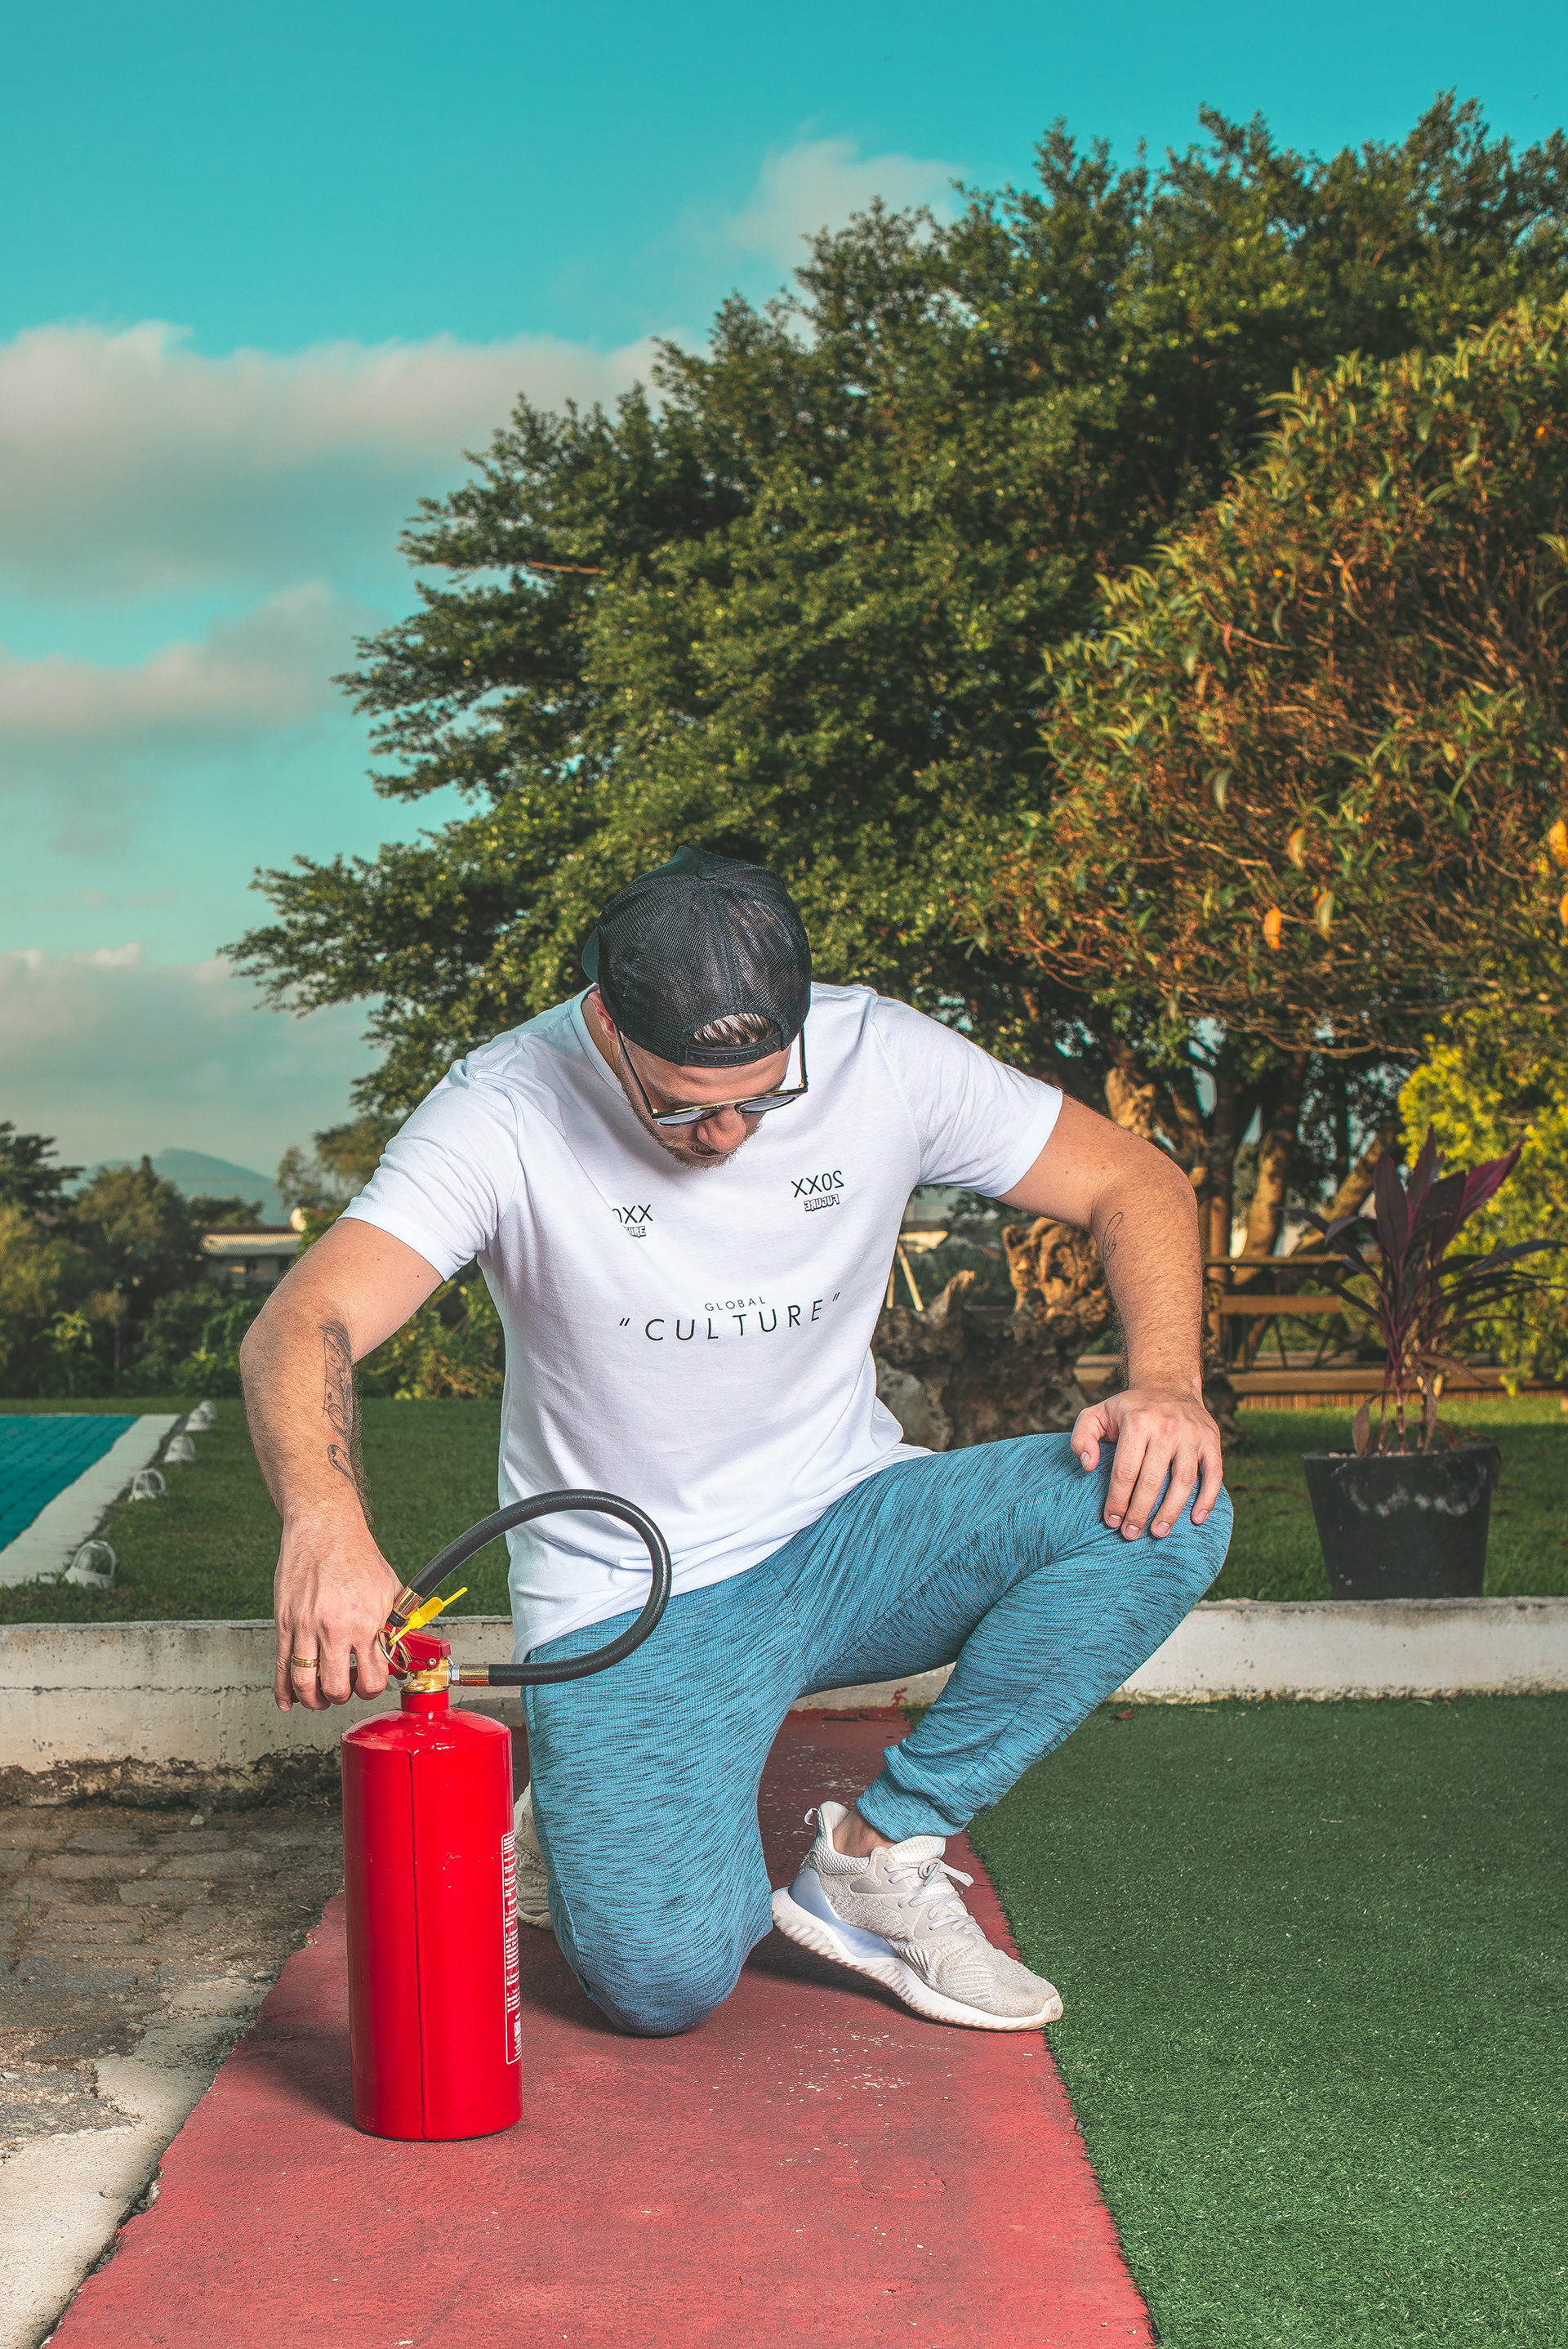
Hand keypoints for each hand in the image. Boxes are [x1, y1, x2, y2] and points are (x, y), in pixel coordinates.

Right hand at [273, 1510, 402, 1712]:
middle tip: (345, 1688)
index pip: (371, 1679)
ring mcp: (305, 1627)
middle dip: (343, 1696)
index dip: (372, 1688)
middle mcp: (334, 1628)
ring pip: (305, 1684)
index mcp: (364, 1622)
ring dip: (314, 1700)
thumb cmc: (357, 1555)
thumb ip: (395, 1625)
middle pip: (336, 1689)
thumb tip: (400, 1653)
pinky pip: (280, 1666)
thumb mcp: (389, 1590)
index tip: (369, 1683)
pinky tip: (289, 1700)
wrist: (324, 1527)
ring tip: (321, 1697)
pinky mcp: (283, 1622)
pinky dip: (283, 1690)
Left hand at [1070, 1384, 1223, 1540]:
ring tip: (1158, 1532)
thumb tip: (1088, 1466)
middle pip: (1152, 1481)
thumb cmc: (1129, 1408)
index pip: (1125, 1471)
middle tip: (1131, 1534)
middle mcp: (1166, 1427)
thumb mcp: (1096, 1414)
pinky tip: (1196, 1518)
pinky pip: (1213, 1473)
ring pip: (1183, 1481)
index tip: (1112, 1521)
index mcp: (1136, 1422)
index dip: (1117, 1500)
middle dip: (1139, 1512)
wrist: (1168, 1383)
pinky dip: (1207, 1498)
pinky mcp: (1211, 1438)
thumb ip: (1081, 1438)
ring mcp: (1191, 1433)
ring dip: (1171, 1512)